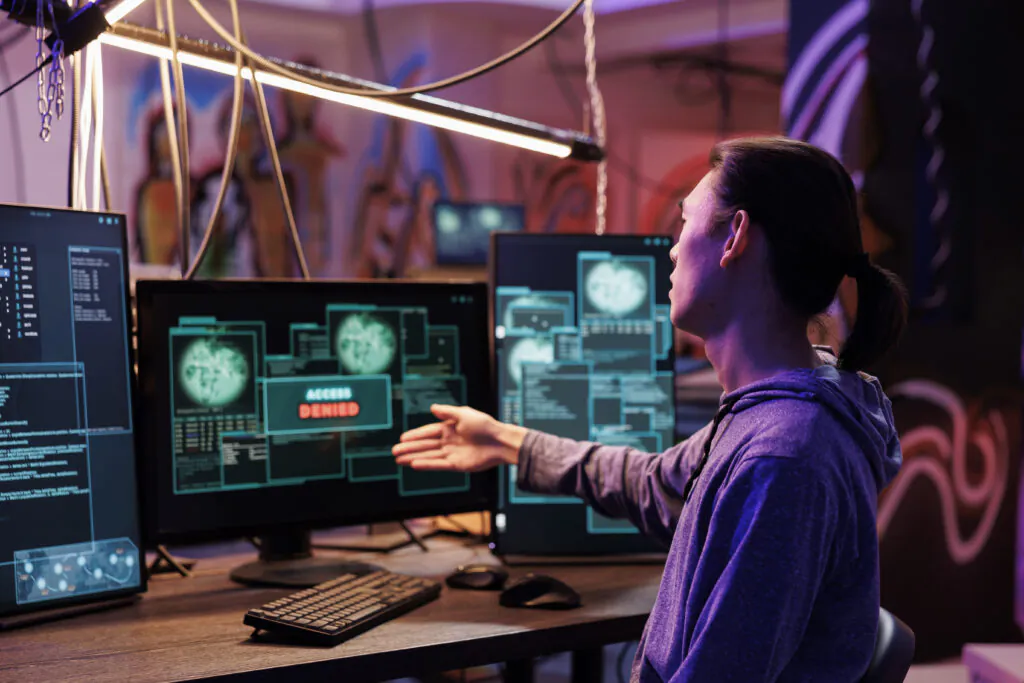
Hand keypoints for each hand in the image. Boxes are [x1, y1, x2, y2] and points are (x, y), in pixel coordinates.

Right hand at [392, 404, 525, 471]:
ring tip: (399, 460)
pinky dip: (427, 465)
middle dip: (410, 449)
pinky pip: (439, 465)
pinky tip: (415, 465)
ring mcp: (452, 453)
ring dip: (414, 458)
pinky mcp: (457, 465)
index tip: (402, 439)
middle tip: (394, 452)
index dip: (415, 436)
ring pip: (429, 456)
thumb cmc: (485, 425)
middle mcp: (449, 441)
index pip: (428, 432)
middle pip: (425, 445)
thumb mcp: (465, 414)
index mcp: (450, 428)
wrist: (500, 441)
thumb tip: (432, 407)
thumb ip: (448, 412)